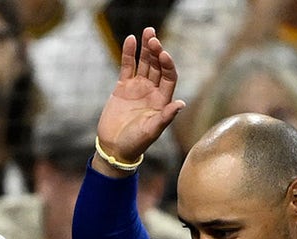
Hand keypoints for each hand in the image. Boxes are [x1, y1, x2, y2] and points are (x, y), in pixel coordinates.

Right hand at [93, 26, 185, 175]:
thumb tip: (181, 103)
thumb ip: (166, 117)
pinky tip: (130, 40)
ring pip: (144, 62)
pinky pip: (127, 66)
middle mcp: (152, 90)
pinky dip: (128, 53)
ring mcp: (138, 87)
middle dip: (156, 51)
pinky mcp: (123, 87)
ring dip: (145, 47)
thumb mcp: (151, 131)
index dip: (167, 64)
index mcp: (162, 100)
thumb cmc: (135, 143)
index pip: (169, 76)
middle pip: (157, 65)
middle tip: (153, 38)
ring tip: (147, 31)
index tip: (163, 54)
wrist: (114, 147)